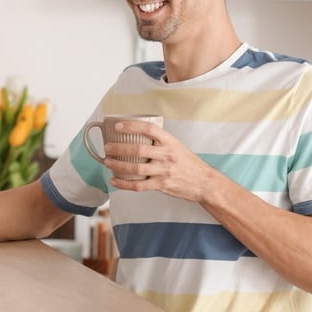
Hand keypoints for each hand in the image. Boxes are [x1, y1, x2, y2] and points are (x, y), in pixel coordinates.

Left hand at [102, 119, 216, 202]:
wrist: (204, 183)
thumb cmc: (189, 163)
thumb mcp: (177, 146)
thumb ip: (160, 142)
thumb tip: (137, 136)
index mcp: (170, 142)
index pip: (149, 129)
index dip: (132, 126)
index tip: (118, 126)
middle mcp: (167, 155)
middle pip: (138, 150)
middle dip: (118, 148)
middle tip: (107, 148)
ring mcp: (164, 171)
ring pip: (136, 168)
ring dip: (118, 165)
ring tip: (107, 162)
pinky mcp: (162, 185)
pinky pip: (139, 185)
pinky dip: (124, 184)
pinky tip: (115, 181)